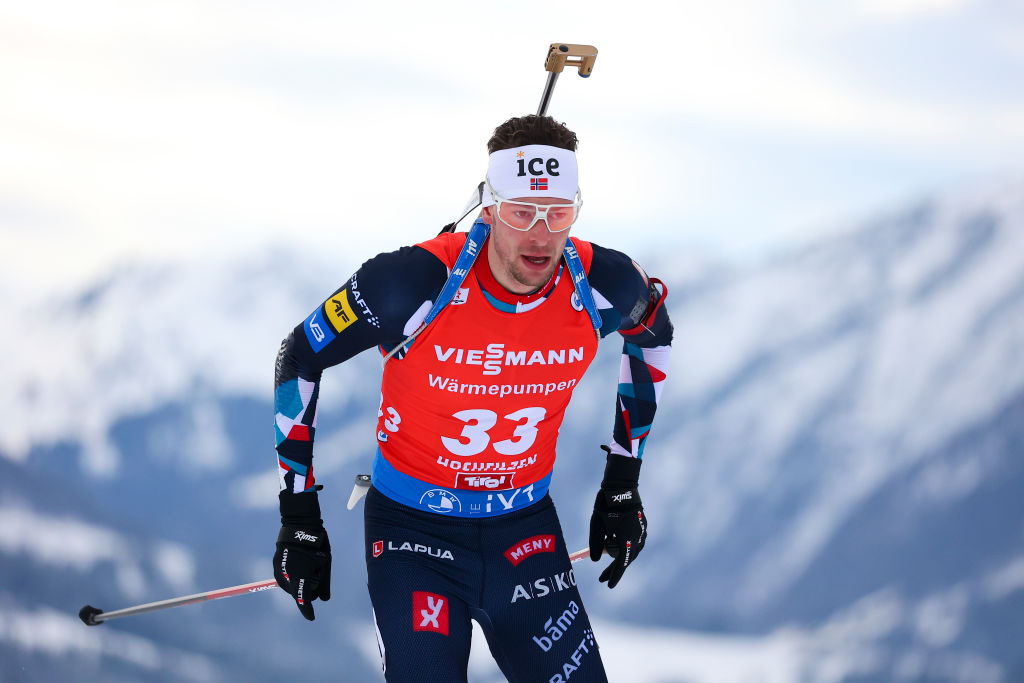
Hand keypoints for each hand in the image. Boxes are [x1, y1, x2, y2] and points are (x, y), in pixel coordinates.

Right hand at [274, 490, 331, 619]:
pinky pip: (284, 578)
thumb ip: (324, 583)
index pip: (303, 600)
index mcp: (301, 577)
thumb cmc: (317, 545)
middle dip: (306, 591)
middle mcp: (288, 576)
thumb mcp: (325, 564)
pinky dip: (293, 576)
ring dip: (298, 583)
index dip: (307, 610)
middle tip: (317, 578)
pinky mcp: (276, 565)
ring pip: (290, 586)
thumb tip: (324, 599)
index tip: (311, 618)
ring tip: (308, 566)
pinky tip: (300, 565)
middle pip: (297, 593)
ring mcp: (280, 570)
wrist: (300, 526)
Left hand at [588, 448, 645, 588]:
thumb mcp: (596, 526)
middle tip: (602, 577)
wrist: (622, 486)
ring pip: (631, 551)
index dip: (614, 576)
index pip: (621, 565)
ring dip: (619, 555)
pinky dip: (624, 544)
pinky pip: (634, 541)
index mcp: (628, 541)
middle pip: (626, 560)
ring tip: (606, 554)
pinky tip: (614, 540)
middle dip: (614, 568)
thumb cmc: (606, 506)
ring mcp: (642, 532)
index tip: (608, 586)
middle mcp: (638, 539)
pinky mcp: (643, 526)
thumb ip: (595, 545)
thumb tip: (595, 560)